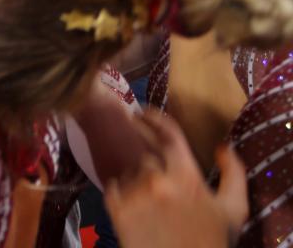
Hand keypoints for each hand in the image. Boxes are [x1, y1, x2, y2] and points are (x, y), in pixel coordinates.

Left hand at [105, 110, 247, 247]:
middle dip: (153, 168)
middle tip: (161, 188)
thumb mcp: (233, 209)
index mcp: (186, 176)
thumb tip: (222, 147)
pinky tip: (134, 206)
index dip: (154, 118)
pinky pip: (112, 186)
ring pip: (129, 172)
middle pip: (147, 157)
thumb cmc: (211, 240)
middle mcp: (158, 180)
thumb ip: (233, 173)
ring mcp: (135, 194)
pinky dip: (120, 191)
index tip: (141, 111)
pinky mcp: (117, 210)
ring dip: (137, 181)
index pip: (167, 134)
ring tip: (152, 204)